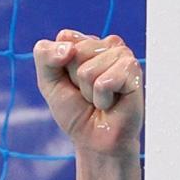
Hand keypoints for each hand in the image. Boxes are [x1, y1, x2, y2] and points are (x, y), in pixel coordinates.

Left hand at [33, 30, 142, 157]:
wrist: (95, 140)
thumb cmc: (75, 111)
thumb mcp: (48, 81)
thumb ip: (45, 55)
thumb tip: (69, 47)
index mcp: (85, 42)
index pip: (64, 39)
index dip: (60, 66)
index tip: (71, 82)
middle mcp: (106, 44)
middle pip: (76, 52)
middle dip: (75, 79)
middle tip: (87, 93)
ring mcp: (123, 55)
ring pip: (88, 69)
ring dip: (89, 91)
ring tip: (100, 98)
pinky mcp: (134, 71)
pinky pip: (104, 82)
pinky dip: (102, 98)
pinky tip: (111, 102)